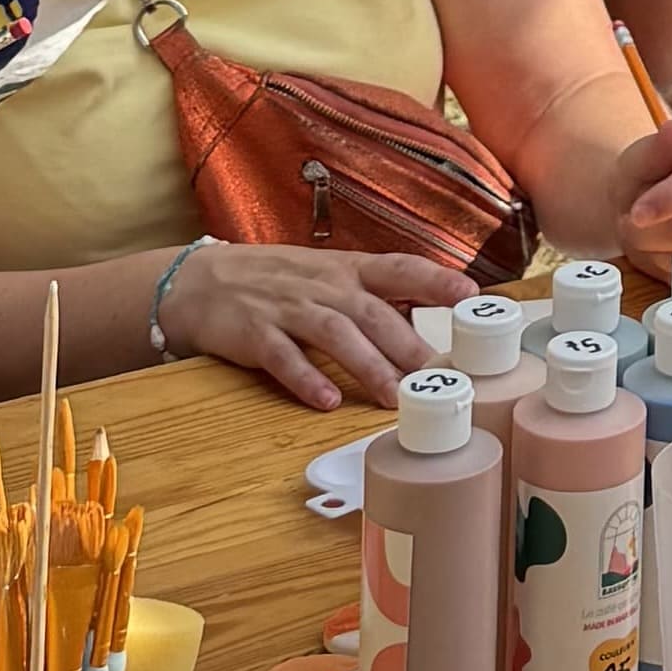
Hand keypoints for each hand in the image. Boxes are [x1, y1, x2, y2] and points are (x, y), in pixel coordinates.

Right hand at [153, 236, 452, 409]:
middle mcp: (321, 286)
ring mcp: (287, 308)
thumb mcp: (327, 275)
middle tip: (439, 377)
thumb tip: (429, 316)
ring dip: (367, 366)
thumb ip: (372, 294)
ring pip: (335, 335)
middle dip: (408, 345)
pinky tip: (326, 401)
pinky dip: (306, 379)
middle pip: (372, 313)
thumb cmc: (277, 281)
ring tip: (393, 397)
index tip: (470, 294)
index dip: (434, 279)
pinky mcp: (254, 334)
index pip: (398, 269)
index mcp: (345, 269)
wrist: (200, 280)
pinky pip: (283, 358)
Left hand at [609, 117, 671, 269]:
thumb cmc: (646, 175)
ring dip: (656, 249)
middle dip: (652, 230)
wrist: (648, 200)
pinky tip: (661, 246)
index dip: (669, 200)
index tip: (637, 214)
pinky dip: (666, 265)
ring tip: (648, 229)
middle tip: (633, 216)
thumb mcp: (638, 157)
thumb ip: (657, 148)